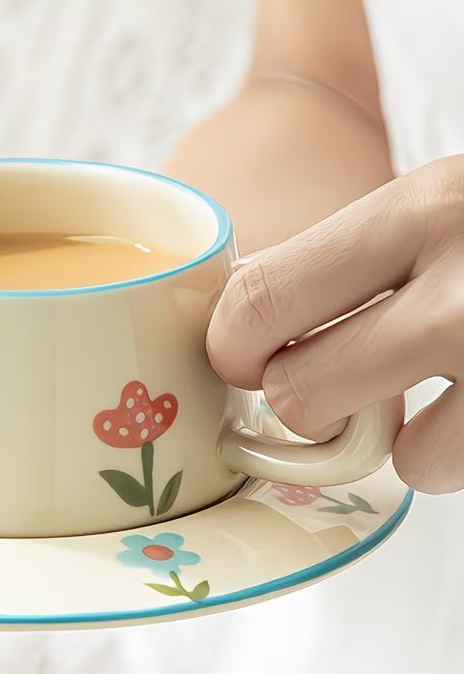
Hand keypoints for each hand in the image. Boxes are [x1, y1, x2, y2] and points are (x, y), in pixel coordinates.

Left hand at [208, 155, 463, 493]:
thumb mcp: (440, 204)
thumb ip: (345, 257)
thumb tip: (235, 318)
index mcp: (424, 209)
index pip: (259, 297)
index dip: (231, 346)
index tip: (243, 358)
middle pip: (297, 393)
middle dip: (305, 401)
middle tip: (340, 379)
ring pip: (389, 456)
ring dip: (401, 438)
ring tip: (445, 388)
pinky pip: (449, 469)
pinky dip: (457, 451)